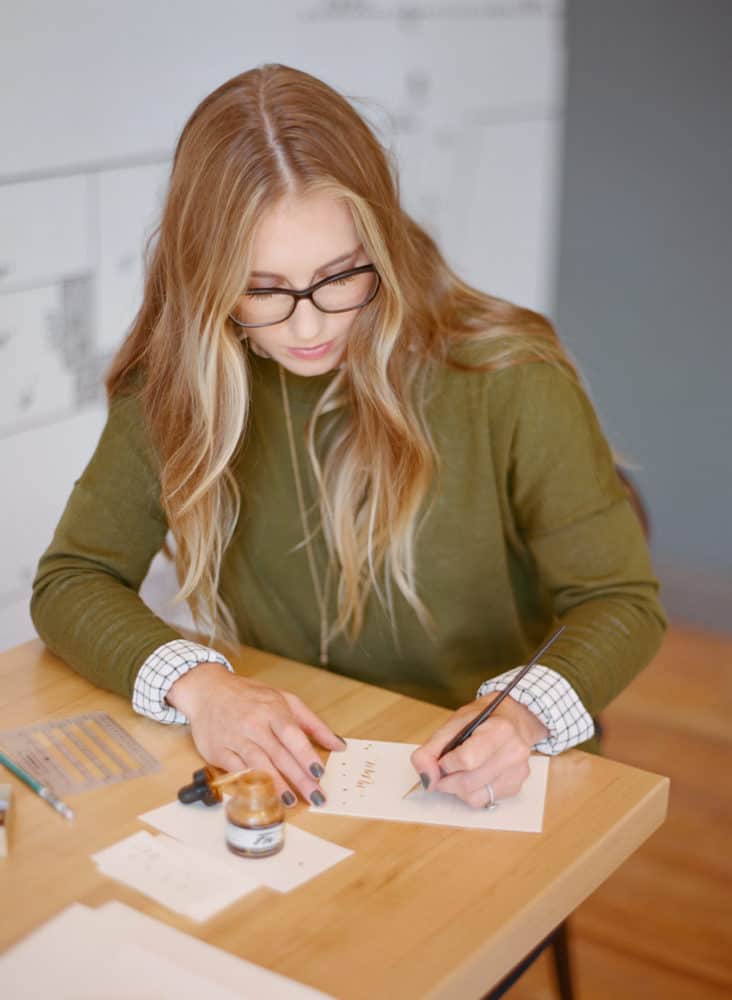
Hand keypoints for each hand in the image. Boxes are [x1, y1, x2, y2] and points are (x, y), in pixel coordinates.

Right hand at [167, 662, 345, 806]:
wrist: (208, 690)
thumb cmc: (251, 696)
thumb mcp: (284, 699)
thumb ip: (312, 723)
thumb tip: (339, 744)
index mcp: (272, 709)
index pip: (292, 735)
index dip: (306, 755)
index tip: (319, 773)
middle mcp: (254, 724)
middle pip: (279, 755)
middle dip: (299, 778)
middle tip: (316, 797)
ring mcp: (235, 738)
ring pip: (258, 765)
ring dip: (276, 785)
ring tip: (292, 802)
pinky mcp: (218, 751)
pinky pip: (236, 771)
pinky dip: (251, 783)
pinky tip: (262, 794)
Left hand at [410, 692, 547, 808]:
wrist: (515, 719)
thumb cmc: (484, 718)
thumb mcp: (454, 723)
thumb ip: (432, 749)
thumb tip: (426, 778)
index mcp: (500, 730)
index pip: (466, 760)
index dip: (445, 764)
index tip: (441, 759)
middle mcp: (514, 752)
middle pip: (467, 783)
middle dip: (447, 780)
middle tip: (444, 768)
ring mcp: (518, 772)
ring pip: (474, 797)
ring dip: (458, 788)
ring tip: (461, 770)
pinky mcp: (516, 787)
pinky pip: (484, 801)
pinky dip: (472, 792)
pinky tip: (476, 774)